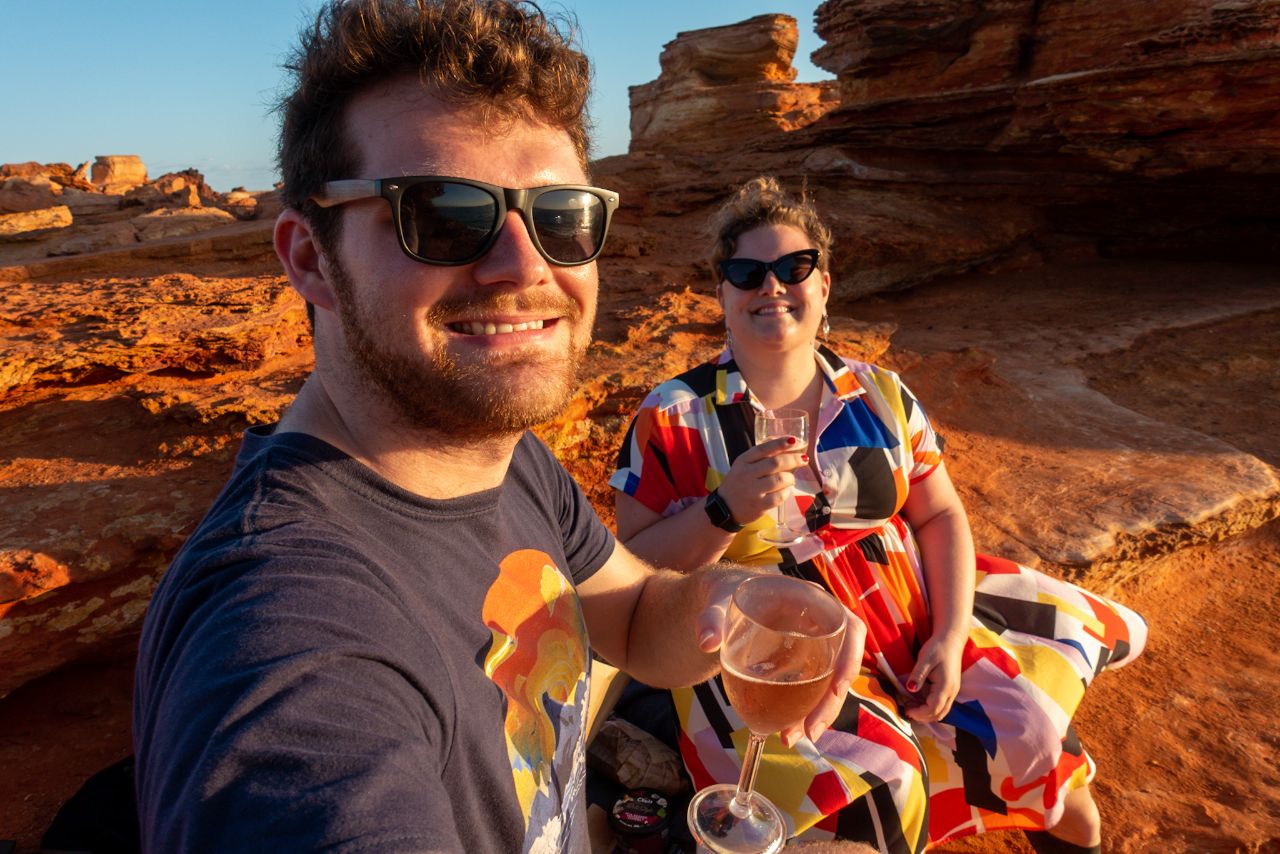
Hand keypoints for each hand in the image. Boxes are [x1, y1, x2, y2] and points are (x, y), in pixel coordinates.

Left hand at [694, 572, 864, 747]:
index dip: (850, 657)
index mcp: (811, 600)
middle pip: (842, 664)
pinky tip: (785, 730)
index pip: (849, 626)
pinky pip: (813, 690)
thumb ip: (711, 618)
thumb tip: (707, 642)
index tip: (839, 687)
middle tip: (809, 732)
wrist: (723, 602)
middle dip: (830, 702)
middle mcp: (821, 624)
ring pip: (829, 684)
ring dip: (817, 713)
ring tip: (790, 737)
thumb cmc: (727, 593)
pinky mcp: (803, 665)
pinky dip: (802, 712)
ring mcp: (815, 646)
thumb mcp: (717, 601)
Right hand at [716, 437, 806, 525]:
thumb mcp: (743, 466)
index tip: (794, 440)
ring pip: (780, 480)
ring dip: (791, 478)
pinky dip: (786, 492)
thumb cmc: (739, 483)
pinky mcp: (758, 506)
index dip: (780, 443)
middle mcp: (746, 474)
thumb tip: (786, 445)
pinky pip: (779, 497)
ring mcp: (752, 491)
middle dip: (794, 459)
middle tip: (803, 459)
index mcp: (743, 461)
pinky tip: (786, 490)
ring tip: (791, 478)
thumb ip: (761, 456)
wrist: (725, 507)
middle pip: (775, 463)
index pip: (763, 448)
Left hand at [903, 631, 965, 722]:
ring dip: (927, 714)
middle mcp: (952, 692)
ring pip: (942, 712)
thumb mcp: (925, 659)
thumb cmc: (937, 647)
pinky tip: (919, 701)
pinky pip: (942, 705)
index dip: (919, 713)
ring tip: (912, 707)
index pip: (933, 708)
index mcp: (946, 686)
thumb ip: (918, 675)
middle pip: (938, 714)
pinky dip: (931, 708)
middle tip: (907, 709)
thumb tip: (910, 689)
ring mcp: (953, 692)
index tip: (906, 709)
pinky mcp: (951, 689)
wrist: (951, 640)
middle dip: (922, 716)